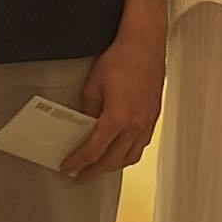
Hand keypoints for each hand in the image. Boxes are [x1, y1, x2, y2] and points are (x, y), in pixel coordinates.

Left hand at [63, 22, 165, 182]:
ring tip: (99, 167)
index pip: (93, 150)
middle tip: (81, 177)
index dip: (78, 162)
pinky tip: (121, 152)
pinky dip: (129, 154)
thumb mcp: (93, 84)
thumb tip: (85, 126)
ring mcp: (146, 123)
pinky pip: (141, 145)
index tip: (68, 168)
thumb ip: (88, 110)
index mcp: (117, 118)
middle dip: (94, 172)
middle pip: (112, 160)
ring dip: (113, 166)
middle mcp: (134, 125)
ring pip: (130, 157)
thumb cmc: (121, 59)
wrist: (146, 44)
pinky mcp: (153, 117)